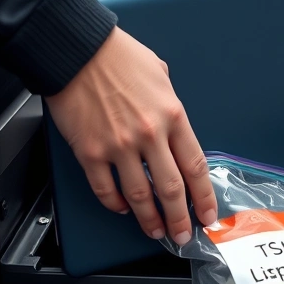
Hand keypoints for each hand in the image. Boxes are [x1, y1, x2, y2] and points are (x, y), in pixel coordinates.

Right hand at [45, 27, 216, 244]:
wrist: (76, 49)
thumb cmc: (117, 55)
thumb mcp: (160, 75)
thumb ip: (169, 105)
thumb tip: (173, 124)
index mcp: (172, 115)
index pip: (196, 167)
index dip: (204, 197)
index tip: (207, 214)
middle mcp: (149, 135)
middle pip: (171, 189)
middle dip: (180, 219)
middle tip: (183, 234)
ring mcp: (119, 146)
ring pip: (140, 196)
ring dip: (149, 220)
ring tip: (155, 231)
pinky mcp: (90, 152)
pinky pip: (105, 189)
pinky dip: (114, 203)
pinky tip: (121, 208)